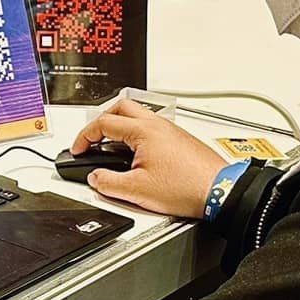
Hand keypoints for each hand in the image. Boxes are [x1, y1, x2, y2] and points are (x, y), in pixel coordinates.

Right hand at [72, 99, 227, 217]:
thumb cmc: (187, 187)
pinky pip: (152, 127)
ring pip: (138, 115)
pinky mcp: (180, 139)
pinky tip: (138, 156)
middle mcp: (158, 125)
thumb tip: (96, 178)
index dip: (84, 136)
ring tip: (112, 147)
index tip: (79, 149)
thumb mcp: (137, 191)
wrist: (220, 192)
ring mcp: (171, 130)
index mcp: (144, 131)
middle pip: (121, 108)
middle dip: (101, 122)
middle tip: (93, 139)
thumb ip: (109, 183)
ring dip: (121, 127)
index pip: (103, 124)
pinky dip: (137, 135)